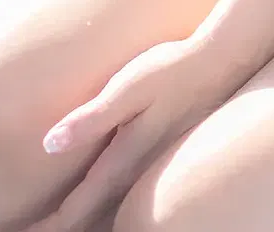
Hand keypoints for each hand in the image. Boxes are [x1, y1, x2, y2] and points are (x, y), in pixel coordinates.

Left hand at [25, 24, 273, 231]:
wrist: (226, 59)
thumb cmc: (173, 68)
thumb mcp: (128, 87)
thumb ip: (91, 118)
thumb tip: (48, 144)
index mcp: (123, 161)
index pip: (76, 210)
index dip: (47, 226)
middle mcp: (137, 173)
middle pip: (91, 219)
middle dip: (61, 228)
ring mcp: (153, 167)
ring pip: (111, 213)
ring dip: (82, 220)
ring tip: (57, 223)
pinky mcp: (162, 155)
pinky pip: (125, 197)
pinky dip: (103, 206)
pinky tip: (98, 200)